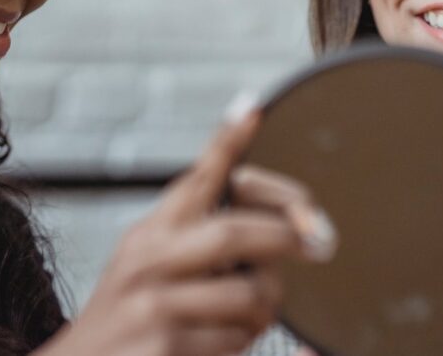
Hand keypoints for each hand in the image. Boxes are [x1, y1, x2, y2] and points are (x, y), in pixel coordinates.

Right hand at [36, 97, 336, 355]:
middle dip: (284, 237)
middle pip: (233, 233)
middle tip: (315, 242)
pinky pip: (236, 340)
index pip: (194, 180)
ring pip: (248, 295)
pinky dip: (242, 344)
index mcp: (149, 234)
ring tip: (250, 316)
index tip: (253, 110)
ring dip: (265, 309)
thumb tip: (268, 220)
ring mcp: (154, 305)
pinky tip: (220, 345)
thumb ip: (192, 238)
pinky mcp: (165, 347)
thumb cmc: (127, 319)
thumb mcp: (145, 266)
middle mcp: (147, 261)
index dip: (226, 143)